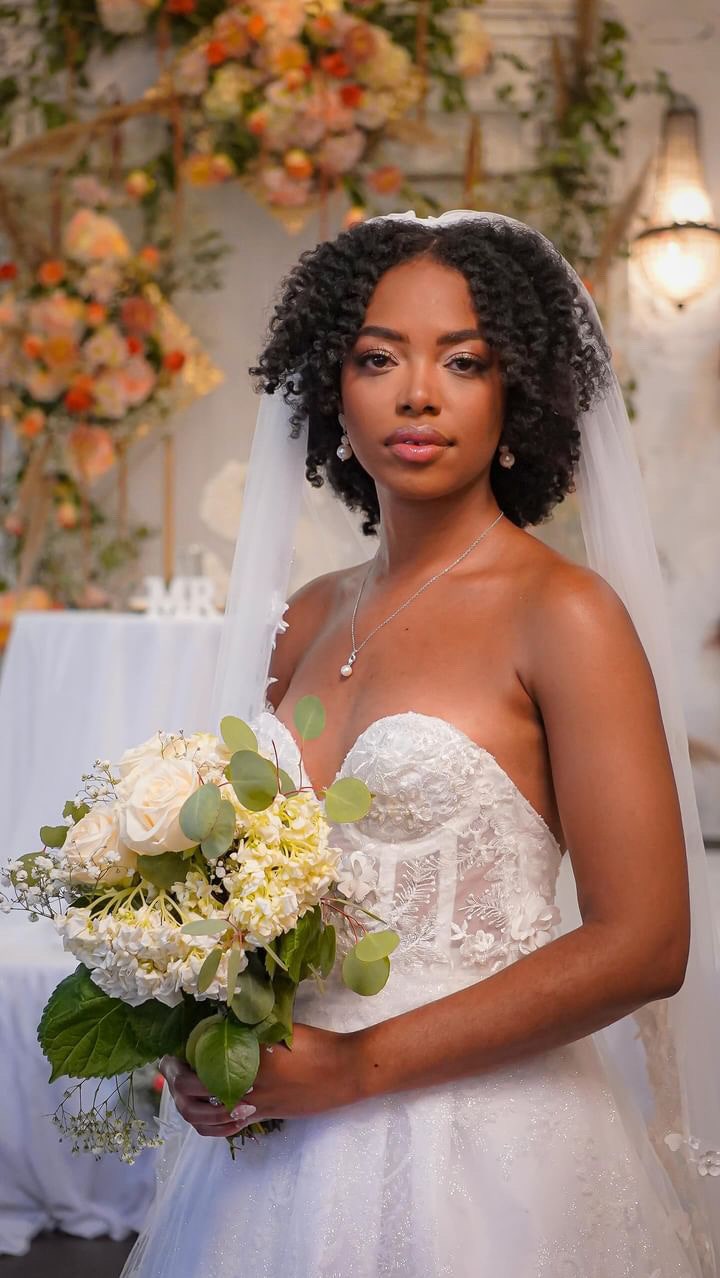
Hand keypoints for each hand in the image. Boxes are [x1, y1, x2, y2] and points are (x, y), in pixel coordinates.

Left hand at [158, 1024, 364, 1137]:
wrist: (343, 1071)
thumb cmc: (315, 1044)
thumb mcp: (278, 1030)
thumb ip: (248, 1031)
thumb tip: (216, 1023)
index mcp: (247, 1065)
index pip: (198, 1073)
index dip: (177, 1067)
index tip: (168, 1055)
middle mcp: (247, 1091)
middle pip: (196, 1098)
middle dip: (175, 1086)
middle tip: (169, 1068)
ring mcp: (255, 1108)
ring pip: (207, 1120)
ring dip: (187, 1108)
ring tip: (179, 1091)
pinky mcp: (265, 1116)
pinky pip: (227, 1130)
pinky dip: (208, 1125)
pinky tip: (203, 1114)